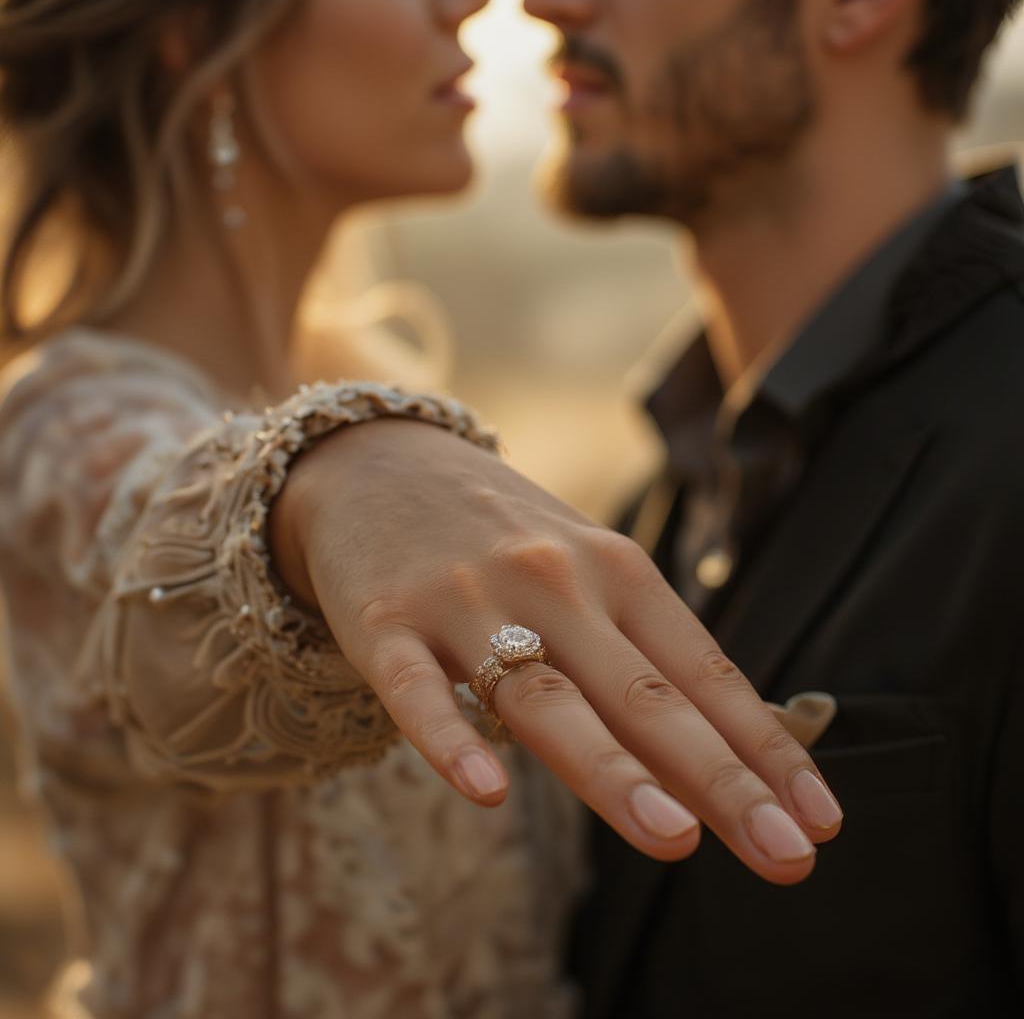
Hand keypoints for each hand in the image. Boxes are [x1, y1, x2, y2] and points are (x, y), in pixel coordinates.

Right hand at [270, 418, 842, 883]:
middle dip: (721, 778)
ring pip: (546, 695)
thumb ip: (640, 649)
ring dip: (612, 770)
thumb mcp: (584, 567)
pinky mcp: (384, 619)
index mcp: (615, 568)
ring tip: (674, 840)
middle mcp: (553, 581)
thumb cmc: (499, 531)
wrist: (377, 461)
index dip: (765, 748)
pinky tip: (484, 792)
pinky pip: (415, 687)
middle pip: (643, 692)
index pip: (703, 670)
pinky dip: (447, 738)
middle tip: (786, 857)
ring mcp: (467, 599)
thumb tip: (721, 755)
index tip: (821, 823)